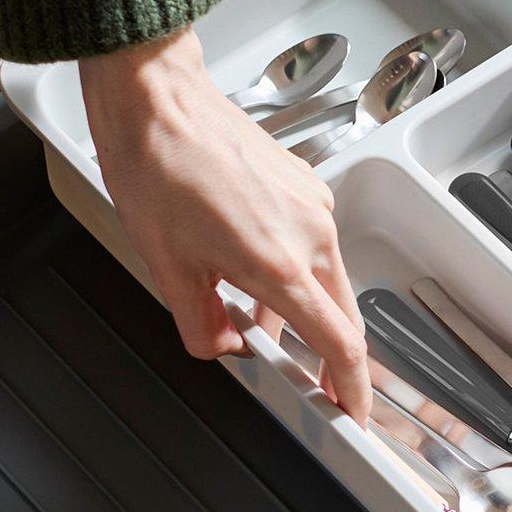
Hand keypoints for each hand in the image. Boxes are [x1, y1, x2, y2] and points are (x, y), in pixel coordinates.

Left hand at [81, 29, 370, 424]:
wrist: (159, 100)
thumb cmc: (158, 167)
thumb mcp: (167, 267)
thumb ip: (200, 324)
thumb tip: (222, 347)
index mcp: (280, 264)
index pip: (338, 344)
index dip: (352, 388)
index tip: (353, 412)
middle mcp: (311, 234)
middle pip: (342, 316)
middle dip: (330, 358)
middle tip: (313, 385)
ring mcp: (314, 206)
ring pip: (327, 279)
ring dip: (300, 309)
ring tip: (247, 316)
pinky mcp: (307, 186)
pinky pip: (315, 244)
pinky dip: (294, 270)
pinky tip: (249, 268)